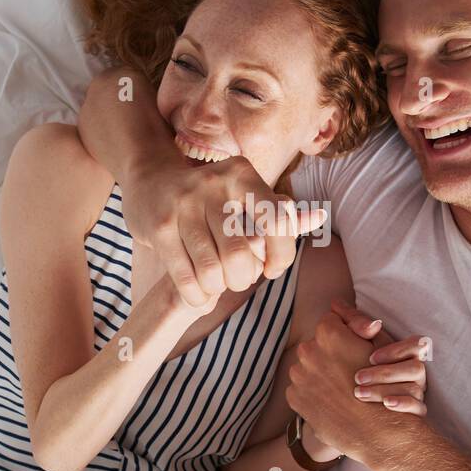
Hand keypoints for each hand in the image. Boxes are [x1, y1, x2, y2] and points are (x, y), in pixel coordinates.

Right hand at [127, 155, 326, 308]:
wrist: (150, 181)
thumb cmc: (211, 197)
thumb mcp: (246, 196)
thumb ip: (282, 213)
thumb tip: (320, 218)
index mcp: (242, 174)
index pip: (276, 221)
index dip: (281, 256)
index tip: (272, 270)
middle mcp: (213, 184)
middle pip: (242, 255)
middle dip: (243, 278)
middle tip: (239, 278)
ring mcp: (183, 204)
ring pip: (212, 270)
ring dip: (219, 288)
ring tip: (218, 285)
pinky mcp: (160, 227)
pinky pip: (186, 278)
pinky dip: (197, 297)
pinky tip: (200, 295)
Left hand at [286, 310, 417, 463]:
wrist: (376, 431)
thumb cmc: (385, 386)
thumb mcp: (380, 346)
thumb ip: (358, 322)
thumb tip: (337, 303)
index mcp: (328, 334)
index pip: (331, 321)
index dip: (344, 334)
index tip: (353, 348)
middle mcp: (308, 351)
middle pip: (316, 344)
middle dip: (329, 353)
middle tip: (348, 370)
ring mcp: (299, 375)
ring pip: (307, 366)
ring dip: (319, 372)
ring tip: (340, 387)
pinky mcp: (294, 396)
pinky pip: (301, 387)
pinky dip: (313, 391)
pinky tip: (331, 400)